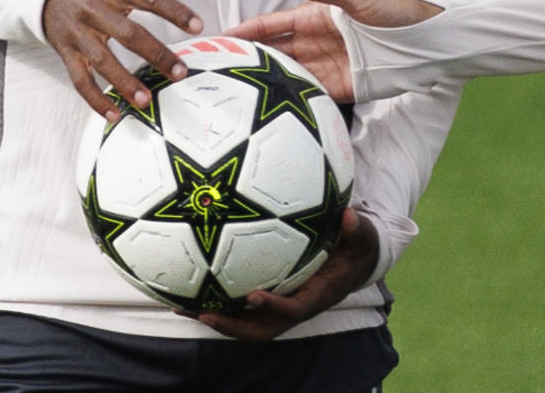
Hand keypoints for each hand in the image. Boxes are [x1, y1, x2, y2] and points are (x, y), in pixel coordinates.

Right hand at [41, 0, 204, 118]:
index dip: (175, 11)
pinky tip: (114, 116)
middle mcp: (95, 8)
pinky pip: (79, 79)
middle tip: (180, 72)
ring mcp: (79, 32)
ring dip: (123, 83)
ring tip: (147, 100)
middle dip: (156, 54)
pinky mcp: (67, 51)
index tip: (198, 27)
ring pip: (102, 60)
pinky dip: (95, 99)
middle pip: (128, 34)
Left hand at [191, 208, 381, 340]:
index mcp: (318, 296)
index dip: (274, 307)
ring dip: (215, 317)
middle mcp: (296, 306)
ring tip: (181, 306)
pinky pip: (241, 306)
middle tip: (204, 313)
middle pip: (261, 328)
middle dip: (232, 326)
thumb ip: (357, 229)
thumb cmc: (357, 247)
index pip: (294, 310)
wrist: (354, 261)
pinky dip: (216, 301)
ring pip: (246, 321)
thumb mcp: (363, 237)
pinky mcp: (270, 296)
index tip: (254, 296)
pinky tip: (190, 285)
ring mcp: (281, 304)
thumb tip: (349, 216)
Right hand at [225, 0, 442, 101]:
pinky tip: (268, 108)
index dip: (244, 31)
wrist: (427, 42)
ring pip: (285, 74)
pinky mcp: (338, 88)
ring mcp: (324, 66)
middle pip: (272, 52)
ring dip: (262, 82)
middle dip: (245, 60)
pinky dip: (288, 99)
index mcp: (314, 16)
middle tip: (215, 72)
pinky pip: (306, 94)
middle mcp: (314, 42)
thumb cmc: (394, 11)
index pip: (270, 25)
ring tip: (233, 94)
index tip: (217, 39)